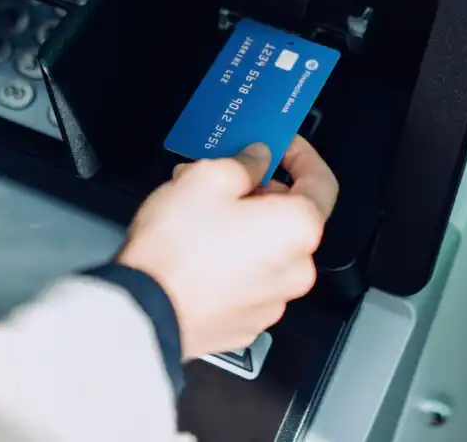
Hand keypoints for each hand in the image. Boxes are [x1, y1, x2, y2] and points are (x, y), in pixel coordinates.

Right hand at [117, 136, 338, 359]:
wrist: (145, 310)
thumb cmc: (176, 251)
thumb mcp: (207, 178)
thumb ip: (243, 161)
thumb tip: (255, 160)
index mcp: (297, 228)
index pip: (320, 181)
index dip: (301, 155)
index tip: (280, 145)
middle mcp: (295, 269)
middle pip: (290, 217)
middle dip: (260, 191)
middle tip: (226, 176)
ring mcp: (271, 301)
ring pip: (267, 249)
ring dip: (243, 225)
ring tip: (201, 212)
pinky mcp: (246, 321)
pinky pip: (248, 279)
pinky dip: (232, 260)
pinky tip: (199, 248)